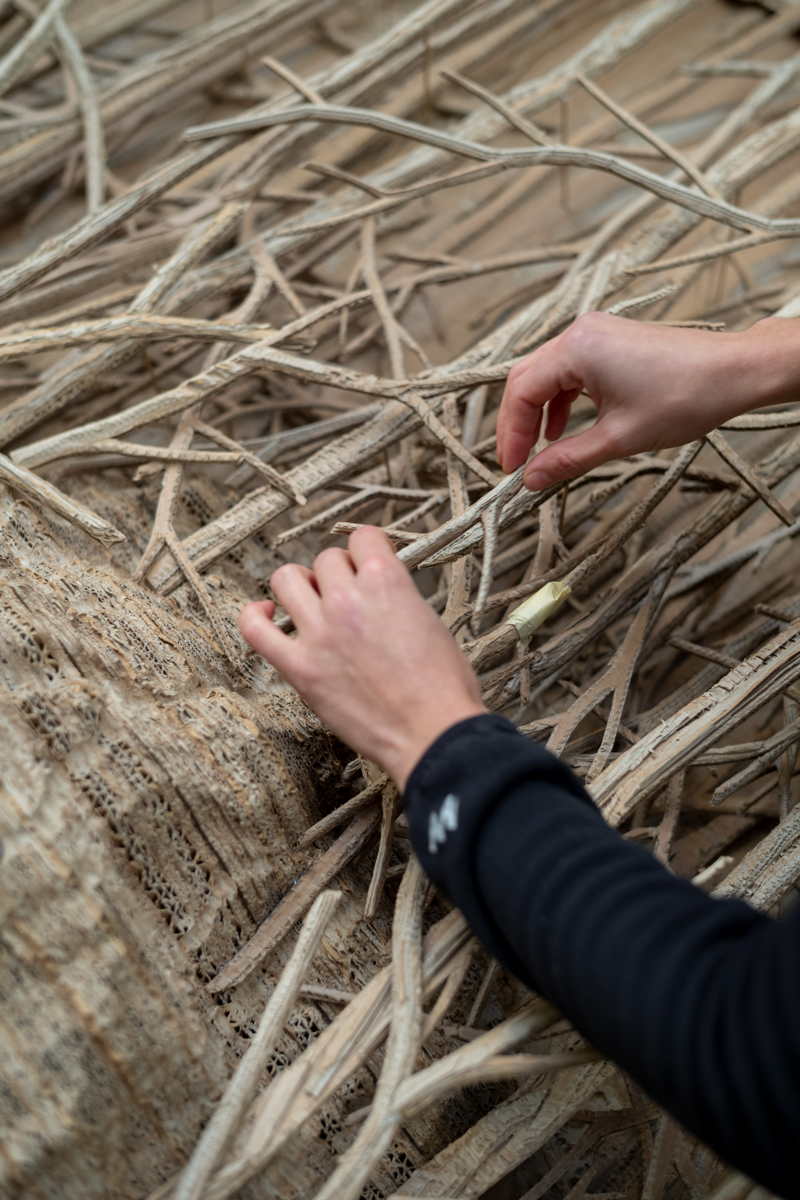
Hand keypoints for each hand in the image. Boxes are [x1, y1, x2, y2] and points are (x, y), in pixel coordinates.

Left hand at [239, 527, 485, 789]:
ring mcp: (319, 633)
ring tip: (311, 601)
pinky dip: (255, 615)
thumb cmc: (444, 685)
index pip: (362, 536)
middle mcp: (347, 599)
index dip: (366, 548)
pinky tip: (267, 614)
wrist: (433, 732)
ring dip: (300, 585)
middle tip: (349, 595)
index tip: (367, 563)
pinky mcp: (300, 668)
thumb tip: (380, 594)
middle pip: (325, 560)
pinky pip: (255, 629)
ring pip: (286, 579)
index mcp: (386, 581)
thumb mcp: (431, 621)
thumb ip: (399, 598)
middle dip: (338, 572)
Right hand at [497, 312, 789, 489]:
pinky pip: (569, 370)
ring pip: (546, 374)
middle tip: (517, 463)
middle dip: (518, 423)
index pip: (522, 392)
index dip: (511, 434)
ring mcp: (596, 333)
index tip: (513, 470)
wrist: (734, 372)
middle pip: (527, 379)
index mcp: (577, 348)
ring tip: (537, 451)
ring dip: (536, 412)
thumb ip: (568, 459)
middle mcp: (580, 332)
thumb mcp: (619, 438)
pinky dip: (559, 400)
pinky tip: (561, 429)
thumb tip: (532, 481)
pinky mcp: (609, 340)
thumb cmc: (684, 399)